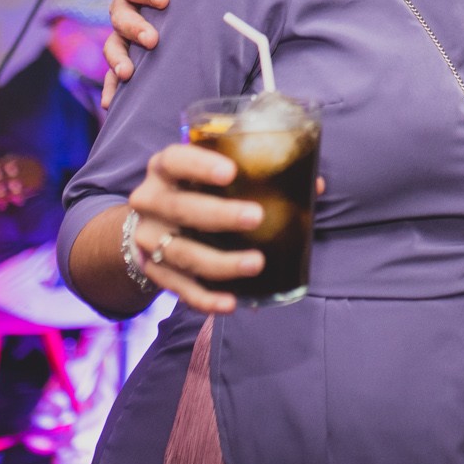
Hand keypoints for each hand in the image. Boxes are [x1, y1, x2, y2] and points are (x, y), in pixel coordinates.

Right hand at [102, 0, 181, 108]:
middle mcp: (122, 9)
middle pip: (120, 19)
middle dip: (134, 29)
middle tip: (153, 39)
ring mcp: (122, 35)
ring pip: (113, 47)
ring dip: (117, 61)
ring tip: (127, 74)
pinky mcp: (127, 56)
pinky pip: (114, 73)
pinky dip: (111, 88)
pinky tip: (111, 105)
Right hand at [124, 141, 267, 313]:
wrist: (149, 225)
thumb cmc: (196, 192)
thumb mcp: (211, 175)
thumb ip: (257, 176)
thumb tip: (315, 185)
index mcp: (165, 168)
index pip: (175, 160)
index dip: (200, 165)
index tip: (231, 172)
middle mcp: (150, 201)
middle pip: (181, 208)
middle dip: (219, 215)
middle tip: (256, 217)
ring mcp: (148, 238)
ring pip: (182, 252)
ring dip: (220, 262)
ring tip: (255, 264)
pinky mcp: (153, 270)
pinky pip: (179, 288)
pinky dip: (205, 298)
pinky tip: (231, 303)